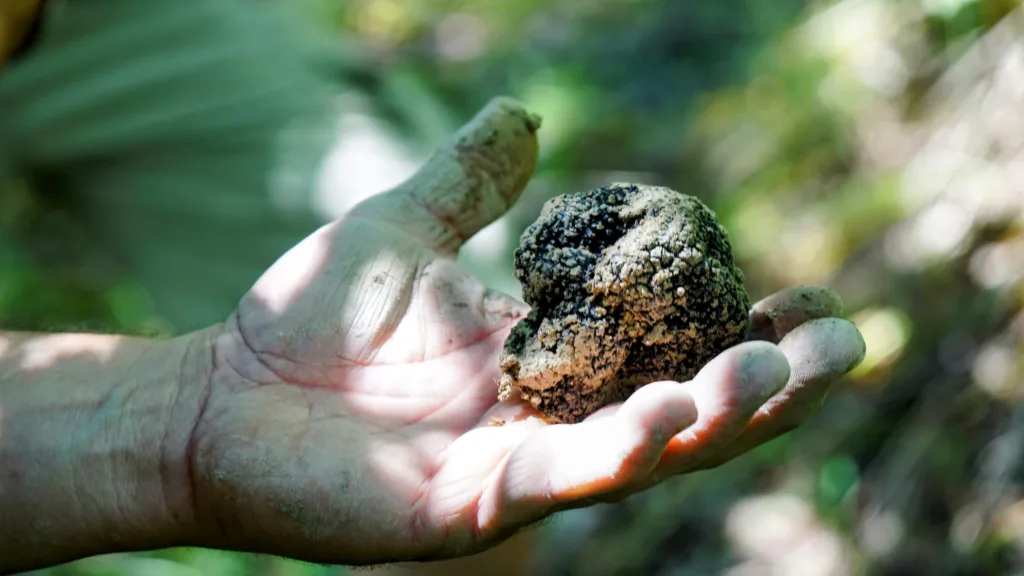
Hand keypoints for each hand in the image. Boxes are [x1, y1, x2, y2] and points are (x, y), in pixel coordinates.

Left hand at [186, 98, 865, 565]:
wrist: (217, 397)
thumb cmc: (308, 321)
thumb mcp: (401, 231)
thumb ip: (467, 182)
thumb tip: (527, 116)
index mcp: (542, 356)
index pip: (666, 349)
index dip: (740, 331)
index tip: (806, 300)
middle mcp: (544, 417)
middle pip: (682, 410)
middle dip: (767, 387)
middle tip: (839, 349)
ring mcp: (512, 466)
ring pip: (641, 453)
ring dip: (715, 421)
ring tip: (771, 374)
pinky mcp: (468, 505)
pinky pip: (560, 481)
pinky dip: (618, 452)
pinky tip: (668, 417)